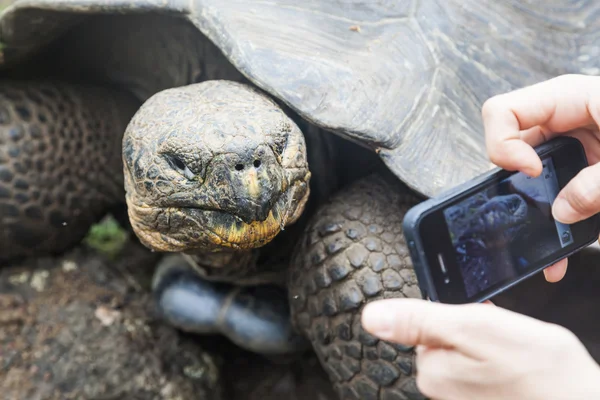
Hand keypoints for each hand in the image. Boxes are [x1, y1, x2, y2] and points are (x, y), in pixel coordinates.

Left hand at [361, 299, 599, 399]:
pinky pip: (484, 370)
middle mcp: (441, 390)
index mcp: (432, 370)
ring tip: (515, 357)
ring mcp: (464, 399)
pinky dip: (500, 364)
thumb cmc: (539, 372)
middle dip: (473, 332)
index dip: (457, 316)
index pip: (425, 325)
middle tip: (503, 341)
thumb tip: (372, 316)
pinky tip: (518, 369)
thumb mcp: (473, 328)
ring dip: (489, 348)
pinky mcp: (484, 399)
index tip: (480, 322)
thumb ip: (418, 321)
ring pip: (467, 353)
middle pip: (445, 339)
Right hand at [482, 74, 599, 282]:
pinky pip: (557, 198)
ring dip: (536, 216)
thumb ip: (598, 184)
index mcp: (568, 99)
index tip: (531, 173)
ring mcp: (573, 149)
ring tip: (549, 251)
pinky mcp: (584, 174)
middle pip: (512, 150)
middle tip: (527, 216)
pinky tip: (564, 253)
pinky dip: (559, 226)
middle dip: (517, 188)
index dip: (504, 145)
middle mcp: (563, 122)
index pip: (503, 112)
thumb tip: (563, 213)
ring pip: (532, 182)